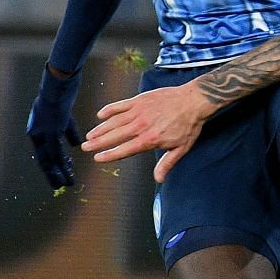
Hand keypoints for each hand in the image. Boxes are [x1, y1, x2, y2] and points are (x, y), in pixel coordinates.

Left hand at [26, 66, 83, 190]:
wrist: (60, 81)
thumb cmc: (61, 94)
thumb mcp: (63, 115)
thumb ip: (67, 131)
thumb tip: (76, 144)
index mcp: (36, 129)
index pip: (43, 152)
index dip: (51, 165)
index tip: (58, 175)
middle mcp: (36, 132)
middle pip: (43, 159)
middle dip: (52, 174)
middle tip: (60, 185)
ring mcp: (43, 132)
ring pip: (50, 159)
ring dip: (59, 172)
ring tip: (67, 183)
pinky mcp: (52, 130)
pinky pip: (56, 152)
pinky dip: (63, 164)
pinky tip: (68, 172)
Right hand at [83, 84, 210, 182]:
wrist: (194, 100)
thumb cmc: (189, 125)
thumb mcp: (181, 148)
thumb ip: (167, 163)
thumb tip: (159, 179)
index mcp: (149, 139)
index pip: (124, 149)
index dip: (109, 154)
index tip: (97, 158)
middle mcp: (141, 125)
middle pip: (114, 135)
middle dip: (98, 142)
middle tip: (85, 147)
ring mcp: (139, 111)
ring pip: (114, 121)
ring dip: (100, 128)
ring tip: (89, 135)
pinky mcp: (140, 99)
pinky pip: (120, 105)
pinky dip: (109, 109)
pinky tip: (100, 115)